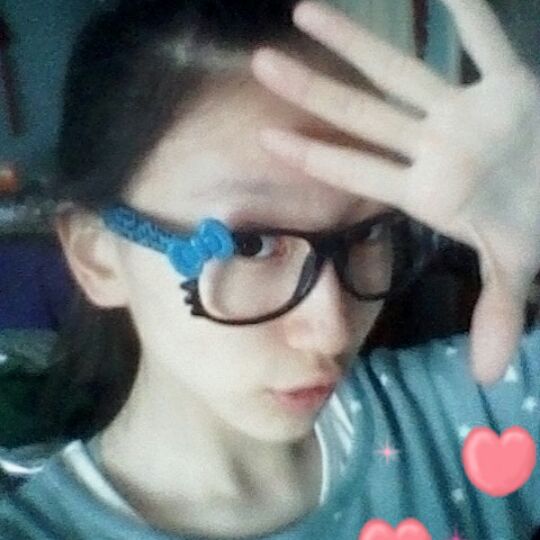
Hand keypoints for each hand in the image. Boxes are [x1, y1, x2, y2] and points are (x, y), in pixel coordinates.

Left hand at [251, 0, 539, 385]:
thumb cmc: (532, 224)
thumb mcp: (514, 269)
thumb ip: (495, 312)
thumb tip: (487, 378)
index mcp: (427, 189)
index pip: (358, 172)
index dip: (314, 158)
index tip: (265, 138)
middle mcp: (433, 146)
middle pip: (361, 115)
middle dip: (313, 92)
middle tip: (261, 65)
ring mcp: (465, 114)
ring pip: (400, 72)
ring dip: (356, 43)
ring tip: (304, 10)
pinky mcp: (510, 87)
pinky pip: (485, 43)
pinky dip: (468, 14)